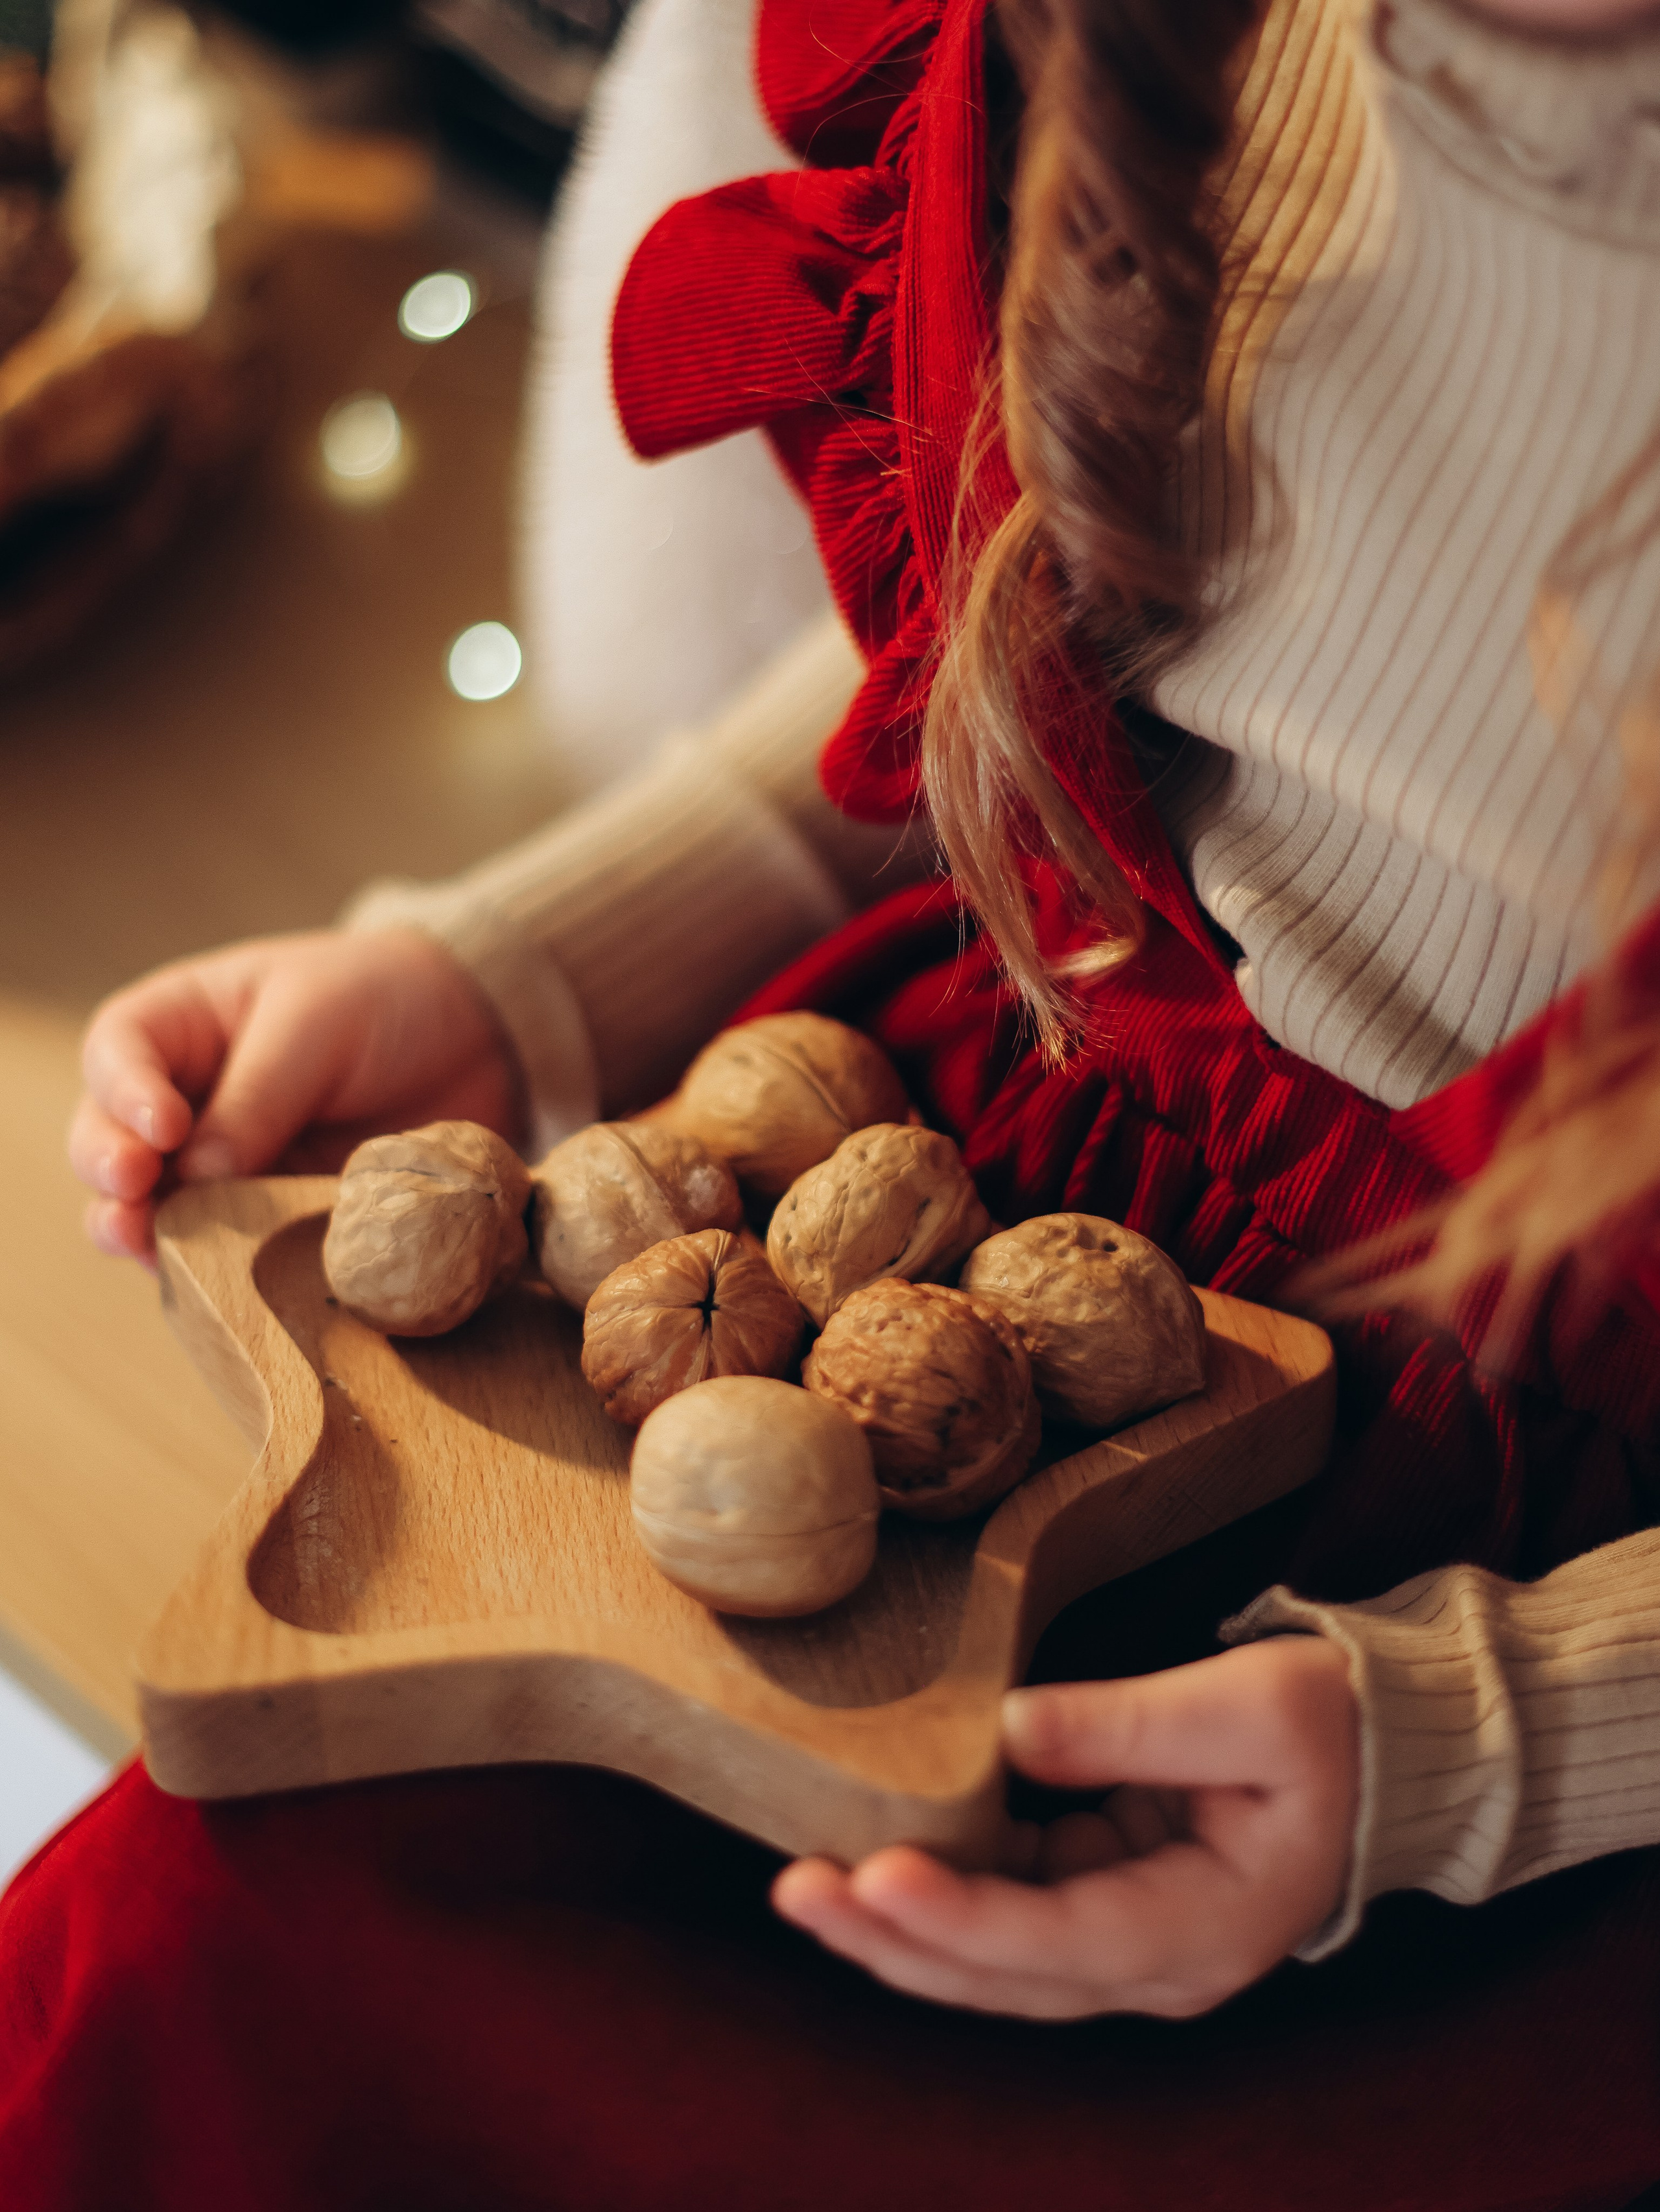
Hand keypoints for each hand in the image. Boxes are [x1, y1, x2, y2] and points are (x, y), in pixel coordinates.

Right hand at [70, 927, 523, 1261]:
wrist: (474, 1034)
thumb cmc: (382, 998)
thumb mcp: (316, 1021)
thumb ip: (258, 1096)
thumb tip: (197, 1176)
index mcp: (182, 1023)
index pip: (118, 1054)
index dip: (123, 1095)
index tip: (161, 1129)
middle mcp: (184, 1097)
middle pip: (109, 1139)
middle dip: (111, 1172)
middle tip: (132, 1197)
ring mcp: (221, 1163)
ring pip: (152, 1206)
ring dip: (139, 1231)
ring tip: (143, 1246)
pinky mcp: (268, 1213)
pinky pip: (223, 1247)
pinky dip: (212, 1266)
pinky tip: (213, 1281)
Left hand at [773, 1635, 1357, 2019]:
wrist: (1381, 1751)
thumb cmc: (1332, 1726)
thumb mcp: (1252, 1704)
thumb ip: (1133, 1723)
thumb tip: (1008, 1731)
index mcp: (1209, 1927)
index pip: (1062, 1939)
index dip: (961, 1917)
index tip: (876, 1874)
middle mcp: (1160, 1965)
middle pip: (1006, 1975)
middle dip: (894, 1937)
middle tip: (796, 1889)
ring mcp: (1129, 1943)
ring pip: (993, 1962)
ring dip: (898, 1928)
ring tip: (805, 1883)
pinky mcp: (1105, 1904)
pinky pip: (1006, 1916)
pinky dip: (937, 1897)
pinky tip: (871, 1860)